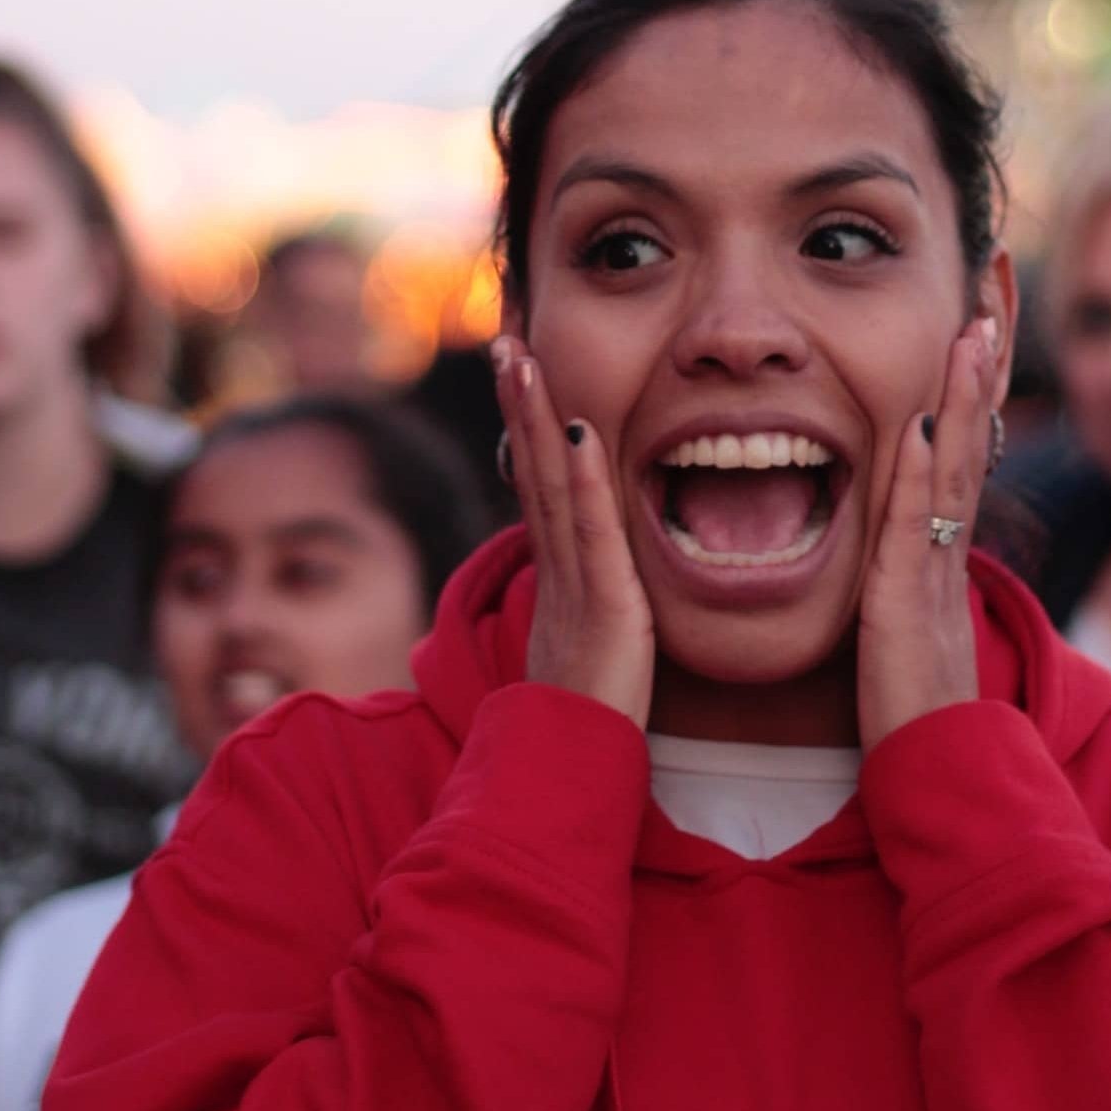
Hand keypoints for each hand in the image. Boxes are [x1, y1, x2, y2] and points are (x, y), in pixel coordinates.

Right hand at [493, 335, 654, 728]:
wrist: (570, 771)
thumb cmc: (584, 716)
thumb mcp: (585, 642)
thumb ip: (590, 599)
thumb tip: (597, 569)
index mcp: (557, 573)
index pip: (538, 482)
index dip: (527, 424)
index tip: (520, 370)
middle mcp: (556, 567)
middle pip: (531, 467)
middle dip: (519, 401)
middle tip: (507, 339)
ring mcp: (575, 583)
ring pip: (549, 484)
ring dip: (535, 416)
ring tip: (522, 357)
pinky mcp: (604, 604)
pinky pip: (592, 531)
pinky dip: (583, 477)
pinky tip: (578, 429)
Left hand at [856, 318, 999, 750]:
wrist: (933, 775)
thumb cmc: (910, 712)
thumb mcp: (905, 631)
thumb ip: (902, 585)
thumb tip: (896, 552)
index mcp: (941, 559)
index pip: (955, 462)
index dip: (965, 402)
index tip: (970, 340)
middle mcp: (947, 557)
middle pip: (967, 450)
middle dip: (975, 381)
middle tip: (984, 312)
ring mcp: (933, 578)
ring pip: (951, 474)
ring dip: (959, 403)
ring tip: (968, 337)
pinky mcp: (906, 607)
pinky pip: (912, 528)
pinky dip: (915, 475)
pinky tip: (913, 427)